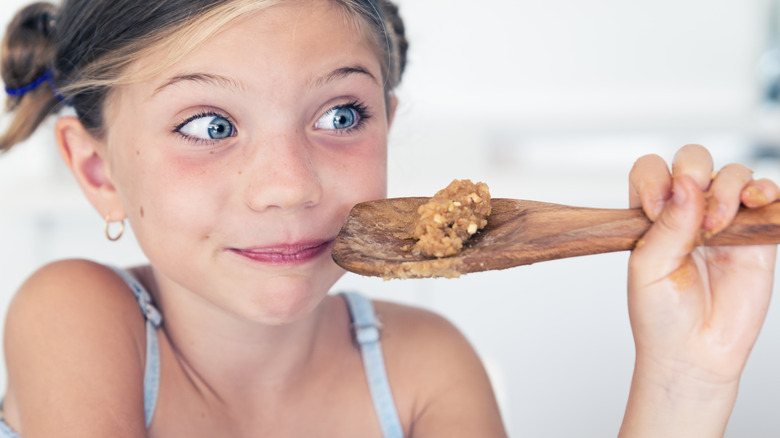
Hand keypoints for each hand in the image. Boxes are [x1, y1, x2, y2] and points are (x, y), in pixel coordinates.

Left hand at [619, 144, 778, 436]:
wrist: (694, 353)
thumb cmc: (661, 315)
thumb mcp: (648, 269)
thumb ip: (667, 226)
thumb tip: (685, 184)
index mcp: (652, 215)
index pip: (651, 171)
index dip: (654, 179)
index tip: (654, 208)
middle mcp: (687, 211)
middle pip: (693, 161)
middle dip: (694, 172)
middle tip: (694, 208)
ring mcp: (724, 220)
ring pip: (732, 174)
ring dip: (727, 188)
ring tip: (717, 226)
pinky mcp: (757, 236)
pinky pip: (769, 198)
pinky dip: (767, 191)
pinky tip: (757, 201)